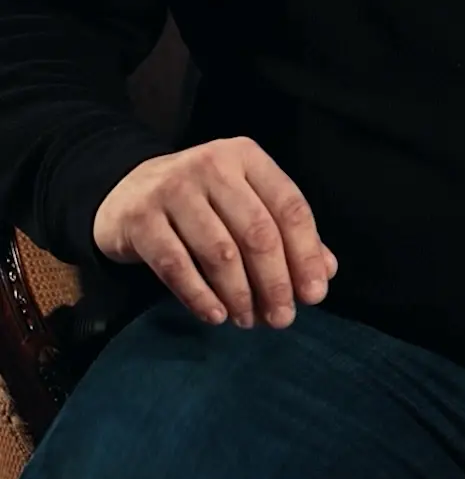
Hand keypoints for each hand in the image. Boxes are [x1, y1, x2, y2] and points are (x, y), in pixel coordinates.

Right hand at [92, 136, 337, 326]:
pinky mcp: (140, 218)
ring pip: (220, 252)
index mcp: (246, 157)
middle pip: (257, 232)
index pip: (289, 206)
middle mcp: (211, 165)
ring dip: (240, 295)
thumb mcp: (244, 204)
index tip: (314, 295)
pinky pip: (176, 265)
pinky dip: (200, 296)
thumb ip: (284, 234)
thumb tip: (325, 272)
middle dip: (275, 282)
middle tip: (283, 319)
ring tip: (248, 321)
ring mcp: (172, 189)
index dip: (306, 254)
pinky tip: (216, 316)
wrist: (125, 192)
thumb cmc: (200, 203)